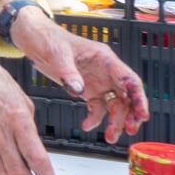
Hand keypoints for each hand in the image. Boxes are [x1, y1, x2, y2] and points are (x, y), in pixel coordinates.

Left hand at [11, 11, 149, 142]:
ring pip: (113, 104)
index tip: (142, 114)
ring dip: (114, 121)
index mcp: (103, 58)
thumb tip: (78, 90)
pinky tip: (86, 125)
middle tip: (130, 130)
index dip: (139, 97)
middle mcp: (104, 71)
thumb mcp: (56, 53)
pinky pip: (96, 106)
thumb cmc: (47, 38)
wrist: (32, 36)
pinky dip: (94, 118)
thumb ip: (68, 72)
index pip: (129, 79)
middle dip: (130, 113)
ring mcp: (96, 81)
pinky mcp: (86, 88)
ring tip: (111, 137)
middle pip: (126, 94)